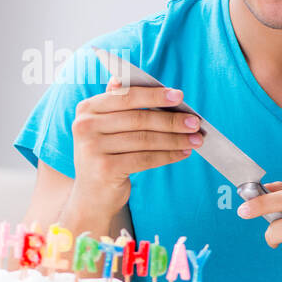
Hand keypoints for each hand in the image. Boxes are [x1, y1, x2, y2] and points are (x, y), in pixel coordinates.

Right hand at [70, 78, 202, 213]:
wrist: (91, 196)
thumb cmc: (106, 155)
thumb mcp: (106, 127)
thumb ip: (120, 103)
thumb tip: (151, 86)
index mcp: (87, 108)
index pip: (126, 96)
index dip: (154, 95)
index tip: (179, 96)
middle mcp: (85, 126)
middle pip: (138, 119)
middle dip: (171, 120)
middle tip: (195, 122)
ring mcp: (93, 148)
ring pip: (145, 139)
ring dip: (175, 139)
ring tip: (195, 140)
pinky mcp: (105, 169)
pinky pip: (145, 159)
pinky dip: (167, 156)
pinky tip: (182, 153)